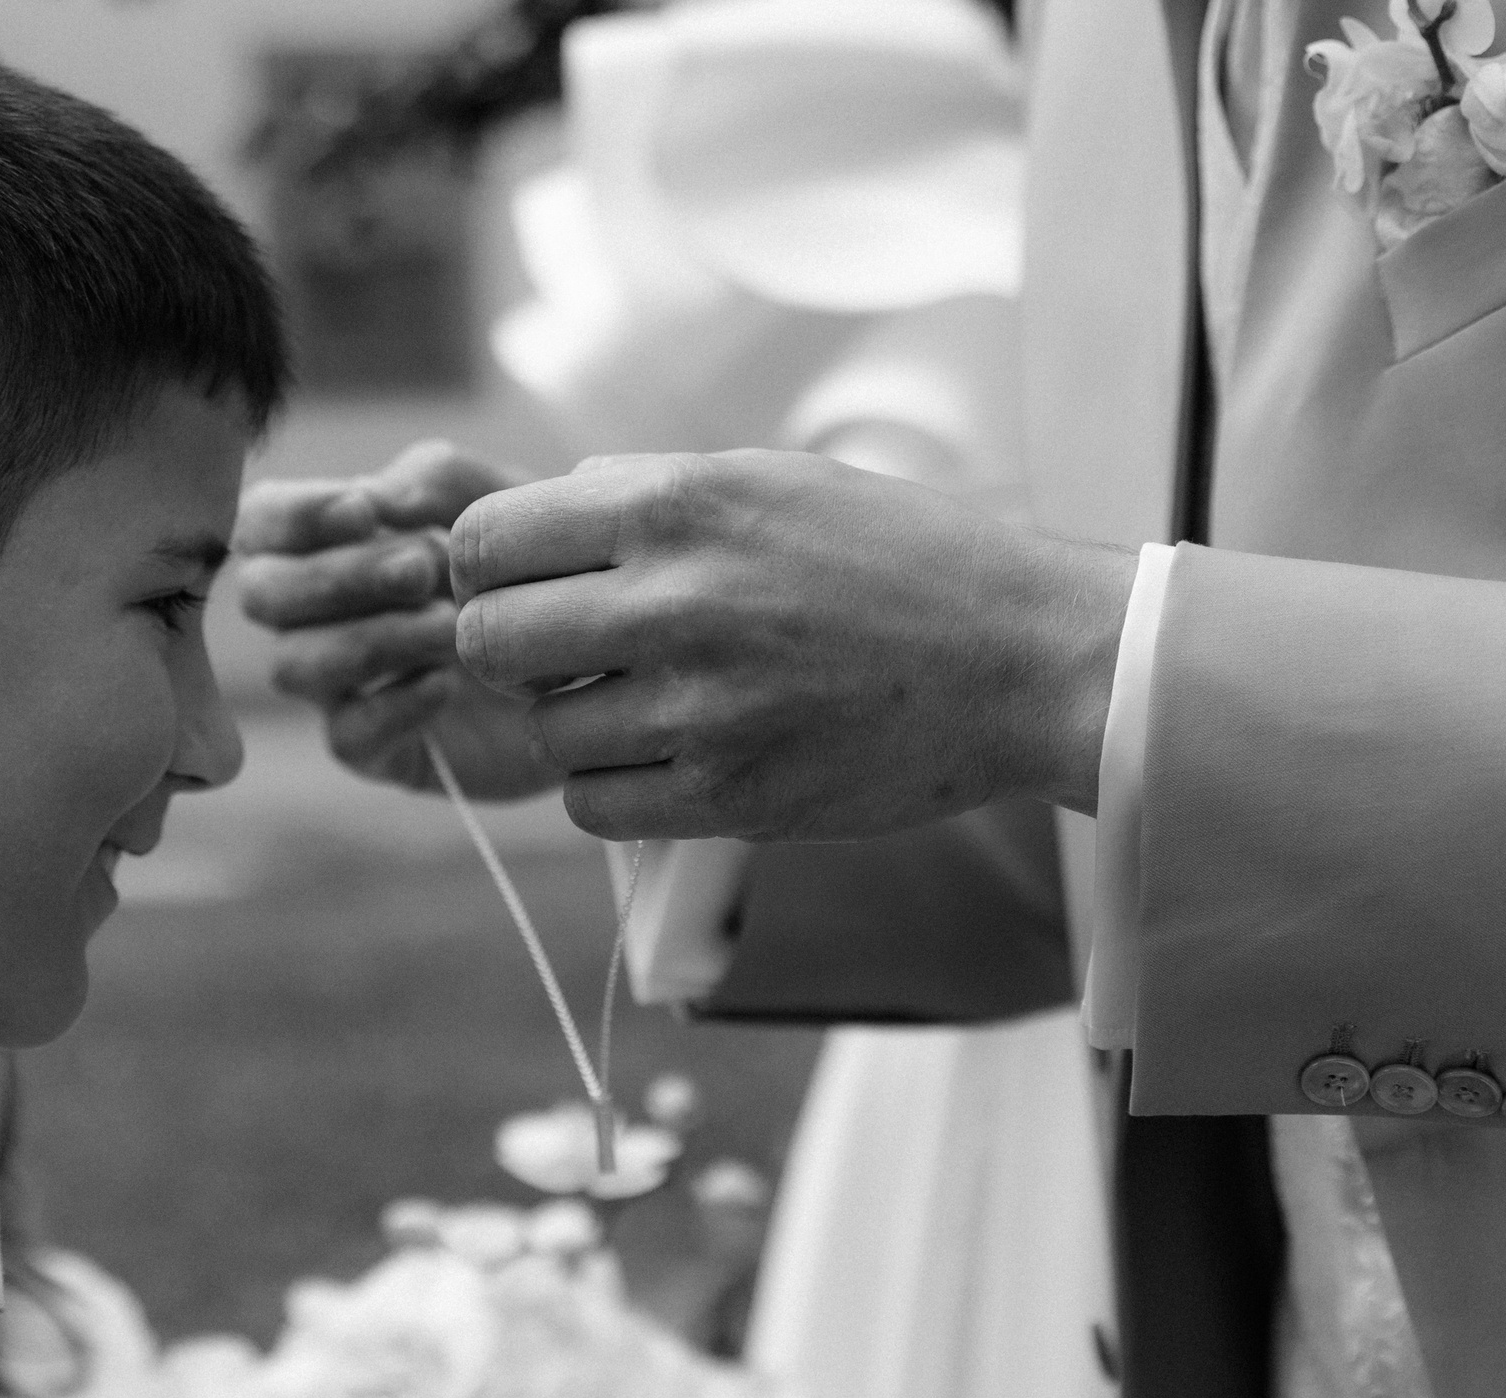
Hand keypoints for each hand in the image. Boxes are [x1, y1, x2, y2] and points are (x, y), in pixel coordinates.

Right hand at [234, 441, 560, 800]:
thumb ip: (442, 477)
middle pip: (263, 594)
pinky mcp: (385, 750)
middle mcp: (325, 613)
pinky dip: (392, 704)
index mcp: (337, 542)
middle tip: (424, 569)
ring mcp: (348, 685)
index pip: (262, 522)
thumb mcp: (508, 499)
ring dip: (371, 637)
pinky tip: (447, 684)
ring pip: (295, 665)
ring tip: (451, 628)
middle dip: (337, 577)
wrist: (611, 659)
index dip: (294, 515)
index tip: (364, 511)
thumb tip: (377, 496)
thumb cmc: (545, 565)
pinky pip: (347, 735)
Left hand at [449, 450, 1135, 839]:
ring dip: (574, 725)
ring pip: (544, 734)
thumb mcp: (774, 483)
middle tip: (565, 657)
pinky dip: (612, 789)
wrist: (1022, 660)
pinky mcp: (731, 798)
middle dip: (511, 652)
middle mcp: (676, 603)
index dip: (482, 571)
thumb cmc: (901, 560)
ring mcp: (702, 709)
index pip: (485, 544)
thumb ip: (648, 492)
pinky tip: (665, 760)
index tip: (518, 587)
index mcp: (677, 507)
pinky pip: (596, 807)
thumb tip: (542, 509)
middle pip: (488, 644)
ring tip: (644, 706)